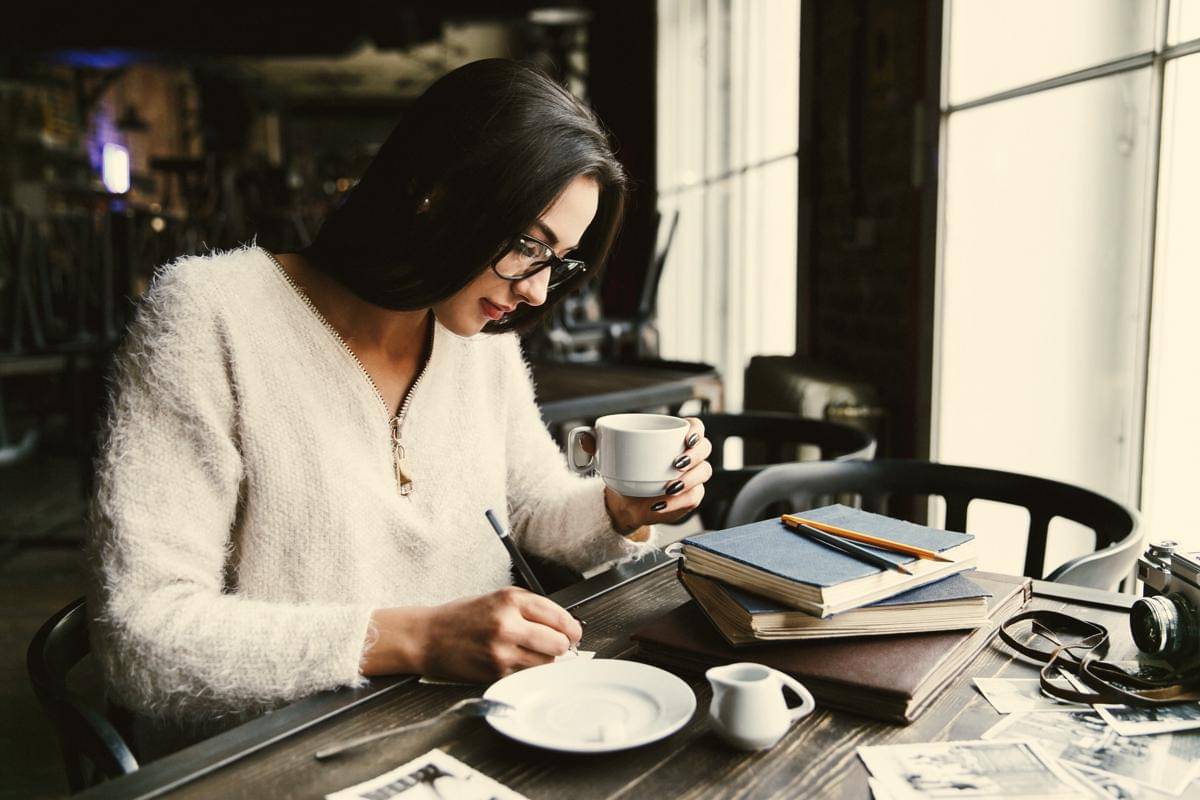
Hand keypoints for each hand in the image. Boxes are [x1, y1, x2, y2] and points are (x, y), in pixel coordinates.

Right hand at [362, 587, 581, 681]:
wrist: (427, 637)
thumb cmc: (462, 617)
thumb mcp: (497, 598)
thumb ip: (530, 608)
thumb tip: (565, 624)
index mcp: (510, 600)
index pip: (559, 616)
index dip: (572, 628)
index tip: (574, 633)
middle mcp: (507, 624)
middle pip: (559, 643)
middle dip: (562, 646)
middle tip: (557, 645)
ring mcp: (501, 651)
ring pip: (546, 663)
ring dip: (545, 660)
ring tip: (531, 653)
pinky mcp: (495, 672)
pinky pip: (527, 675)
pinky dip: (527, 671)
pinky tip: (514, 661)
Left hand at [602, 417, 712, 532]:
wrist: (623, 501)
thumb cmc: (622, 470)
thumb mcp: (608, 455)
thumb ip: (595, 443)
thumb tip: (583, 437)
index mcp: (673, 437)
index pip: (695, 427)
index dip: (696, 430)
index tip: (686, 438)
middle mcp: (688, 455)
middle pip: (705, 449)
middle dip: (695, 455)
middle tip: (677, 463)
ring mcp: (692, 477)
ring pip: (704, 473)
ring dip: (690, 479)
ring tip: (669, 486)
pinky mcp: (690, 497)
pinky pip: (694, 498)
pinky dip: (678, 502)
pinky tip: (661, 504)